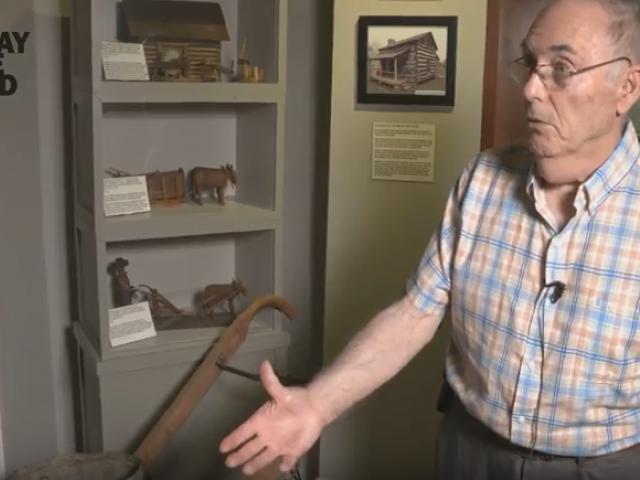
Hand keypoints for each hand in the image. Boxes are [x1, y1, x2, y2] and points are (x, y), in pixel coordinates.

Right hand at [219, 360, 326, 474]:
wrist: (314, 406)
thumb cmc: (295, 399)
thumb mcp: (281, 391)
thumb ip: (271, 381)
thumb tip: (264, 364)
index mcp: (261, 421)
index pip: (243, 432)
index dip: (233, 440)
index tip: (222, 447)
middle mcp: (267, 435)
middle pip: (250, 448)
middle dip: (240, 455)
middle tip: (229, 463)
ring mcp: (279, 444)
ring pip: (264, 457)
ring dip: (255, 464)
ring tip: (245, 470)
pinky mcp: (292, 450)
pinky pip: (287, 461)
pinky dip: (284, 465)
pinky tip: (280, 469)